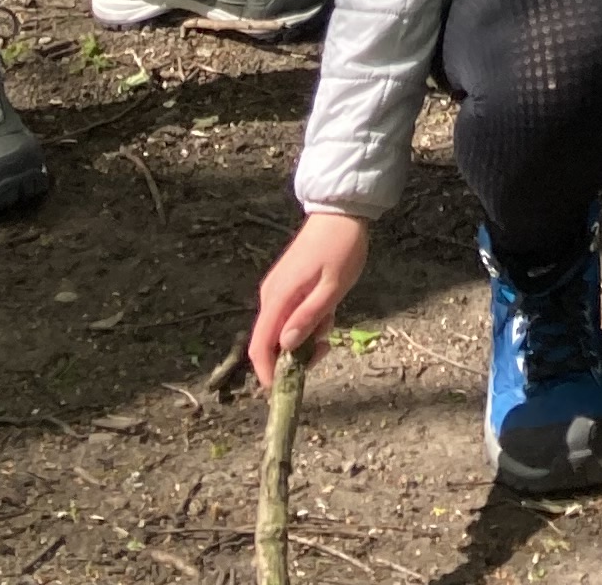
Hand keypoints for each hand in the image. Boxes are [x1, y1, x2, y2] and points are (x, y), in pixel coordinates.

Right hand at [250, 210, 370, 381]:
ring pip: (284, 329)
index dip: (267, 373)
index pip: (260, 346)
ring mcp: (278, 289)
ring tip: (332, 318)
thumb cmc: (341, 248)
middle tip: (326, 346)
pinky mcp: (287, 285)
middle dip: (296, 354)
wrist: (342, 211)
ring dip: (306, 335)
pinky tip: (328, 307)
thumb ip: (309, 318)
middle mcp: (271, 295)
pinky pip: (291, 314)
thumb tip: (286, 348)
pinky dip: (308, 320)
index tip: (282, 391)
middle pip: (272, 342)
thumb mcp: (332, 287)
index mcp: (278, 297)